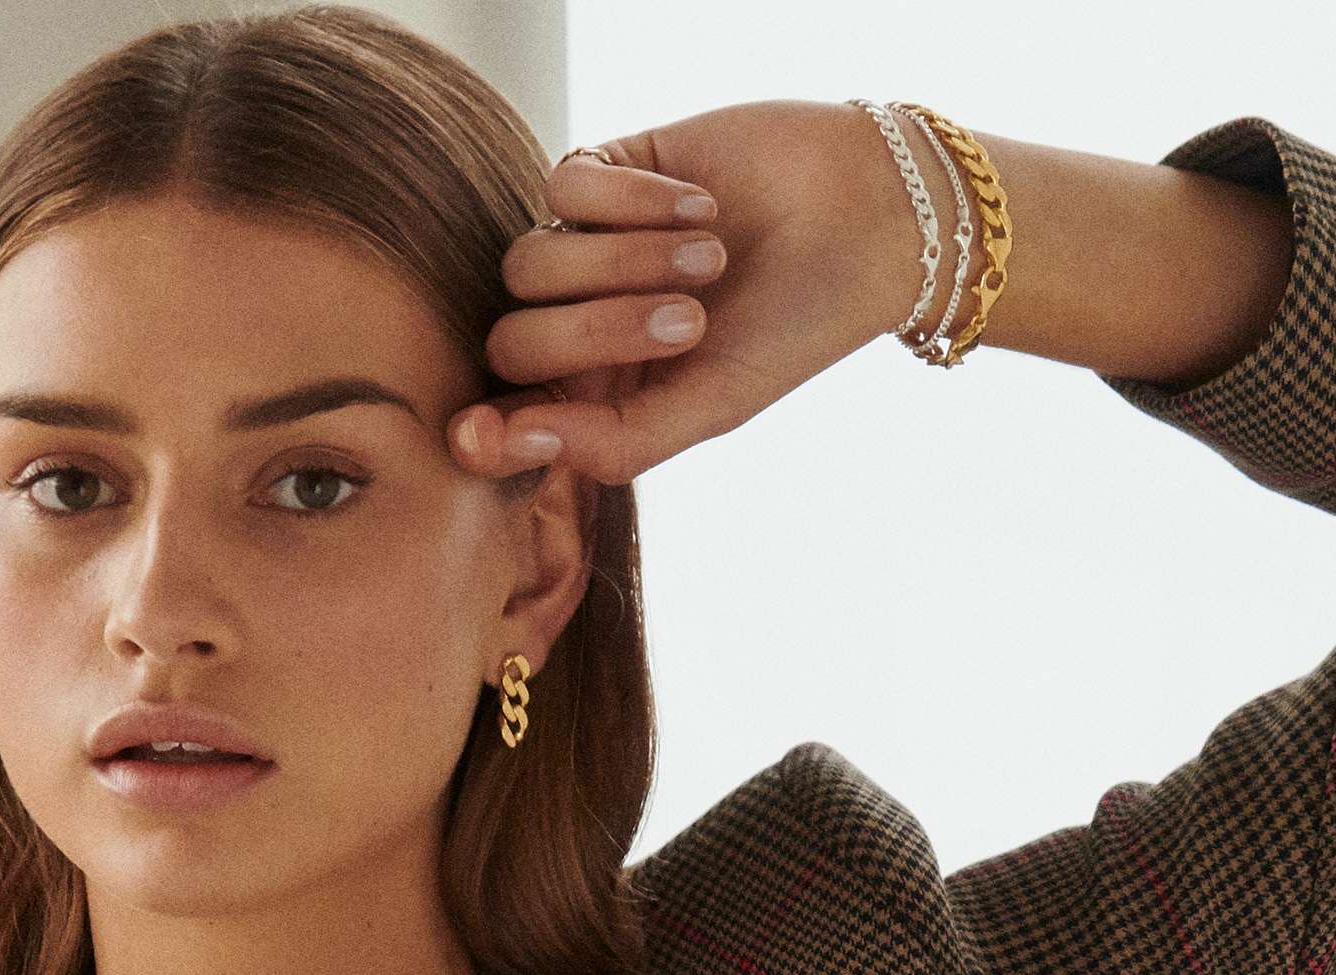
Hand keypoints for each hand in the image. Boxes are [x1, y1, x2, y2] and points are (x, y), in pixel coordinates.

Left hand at [447, 98, 914, 484]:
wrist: (863, 221)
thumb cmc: (792, 330)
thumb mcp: (712, 407)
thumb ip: (614, 442)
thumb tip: (513, 443)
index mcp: (594, 399)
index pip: (504, 419)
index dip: (482, 431)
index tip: (472, 436)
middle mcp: (575, 327)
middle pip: (514, 340)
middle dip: (598, 332)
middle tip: (692, 321)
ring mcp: (581, 248)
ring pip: (529, 263)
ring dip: (625, 262)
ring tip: (711, 258)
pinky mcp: (602, 172)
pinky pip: (564, 188)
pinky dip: (636, 201)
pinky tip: (701, 206)